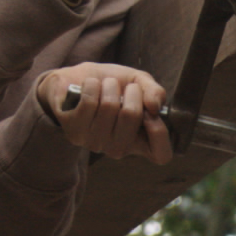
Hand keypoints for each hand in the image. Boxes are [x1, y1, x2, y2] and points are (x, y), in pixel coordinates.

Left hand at [37, 65, 176, 163]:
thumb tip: (155, 106)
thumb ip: (155, 92)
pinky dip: (91, 85)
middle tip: (126, 88)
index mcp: (140, 143)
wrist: (78, 79)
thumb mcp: (140, 83)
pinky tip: (88, 87)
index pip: (161, 155)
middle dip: (130, 91)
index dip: (159, 131)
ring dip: (109, 85)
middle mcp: (118, 149)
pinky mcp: (74, 132)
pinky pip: (89, 102)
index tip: (150, 112)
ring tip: (104, 86)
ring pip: (109, 106)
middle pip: (132, 116)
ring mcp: (95, 143)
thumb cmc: (112, 86)